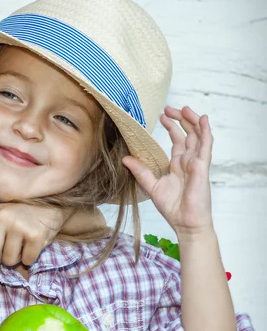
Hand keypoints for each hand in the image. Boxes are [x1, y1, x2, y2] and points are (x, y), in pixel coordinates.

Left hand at [0, 204, 64, 265]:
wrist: (51, 205)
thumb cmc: (19, 216)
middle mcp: (1, 217)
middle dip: (0, 258)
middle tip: (9, 248)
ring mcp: (18, 226)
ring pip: (9, 260)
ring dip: (16, 259)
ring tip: (22, 244)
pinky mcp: (35, 235)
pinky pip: (27, 260)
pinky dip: (30, 258)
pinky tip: (32, 245)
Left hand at [123, 106, 213, 236]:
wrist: (185, 222)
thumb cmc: (172, 207)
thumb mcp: (151, 185)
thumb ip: (140, 171)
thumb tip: (125, 158)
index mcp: (178, 165)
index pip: (178, 140)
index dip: (172, 127)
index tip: (162, 115)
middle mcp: (188, 161)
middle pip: (188, 134)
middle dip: (181, 119)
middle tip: (169, 108)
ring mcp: (197, 163)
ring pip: (198, 135)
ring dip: (193, 120)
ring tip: (184, 109)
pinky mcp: (202, 166)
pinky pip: (206, 145)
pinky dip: (205, 131)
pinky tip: (203, 119)